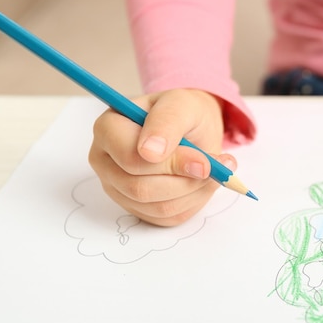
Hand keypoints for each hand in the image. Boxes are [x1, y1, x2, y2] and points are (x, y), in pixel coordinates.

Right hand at [89, 88, 235, 225]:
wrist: (191, 126)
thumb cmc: (182, 111)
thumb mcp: (180, 104)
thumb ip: (167, 122)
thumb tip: (150, 152)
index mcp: (108, 129)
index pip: (130, 159)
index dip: (171, 164)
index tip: (204, 161)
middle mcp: (106, 162)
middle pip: (141, 189)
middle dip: (186, 180)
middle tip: (216, 165)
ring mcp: (118, 188)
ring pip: (157, 207)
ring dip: (194, 192)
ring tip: (215, 170)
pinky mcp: (137, 208)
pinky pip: (168, 218)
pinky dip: (194, 202)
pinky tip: (203, 182)